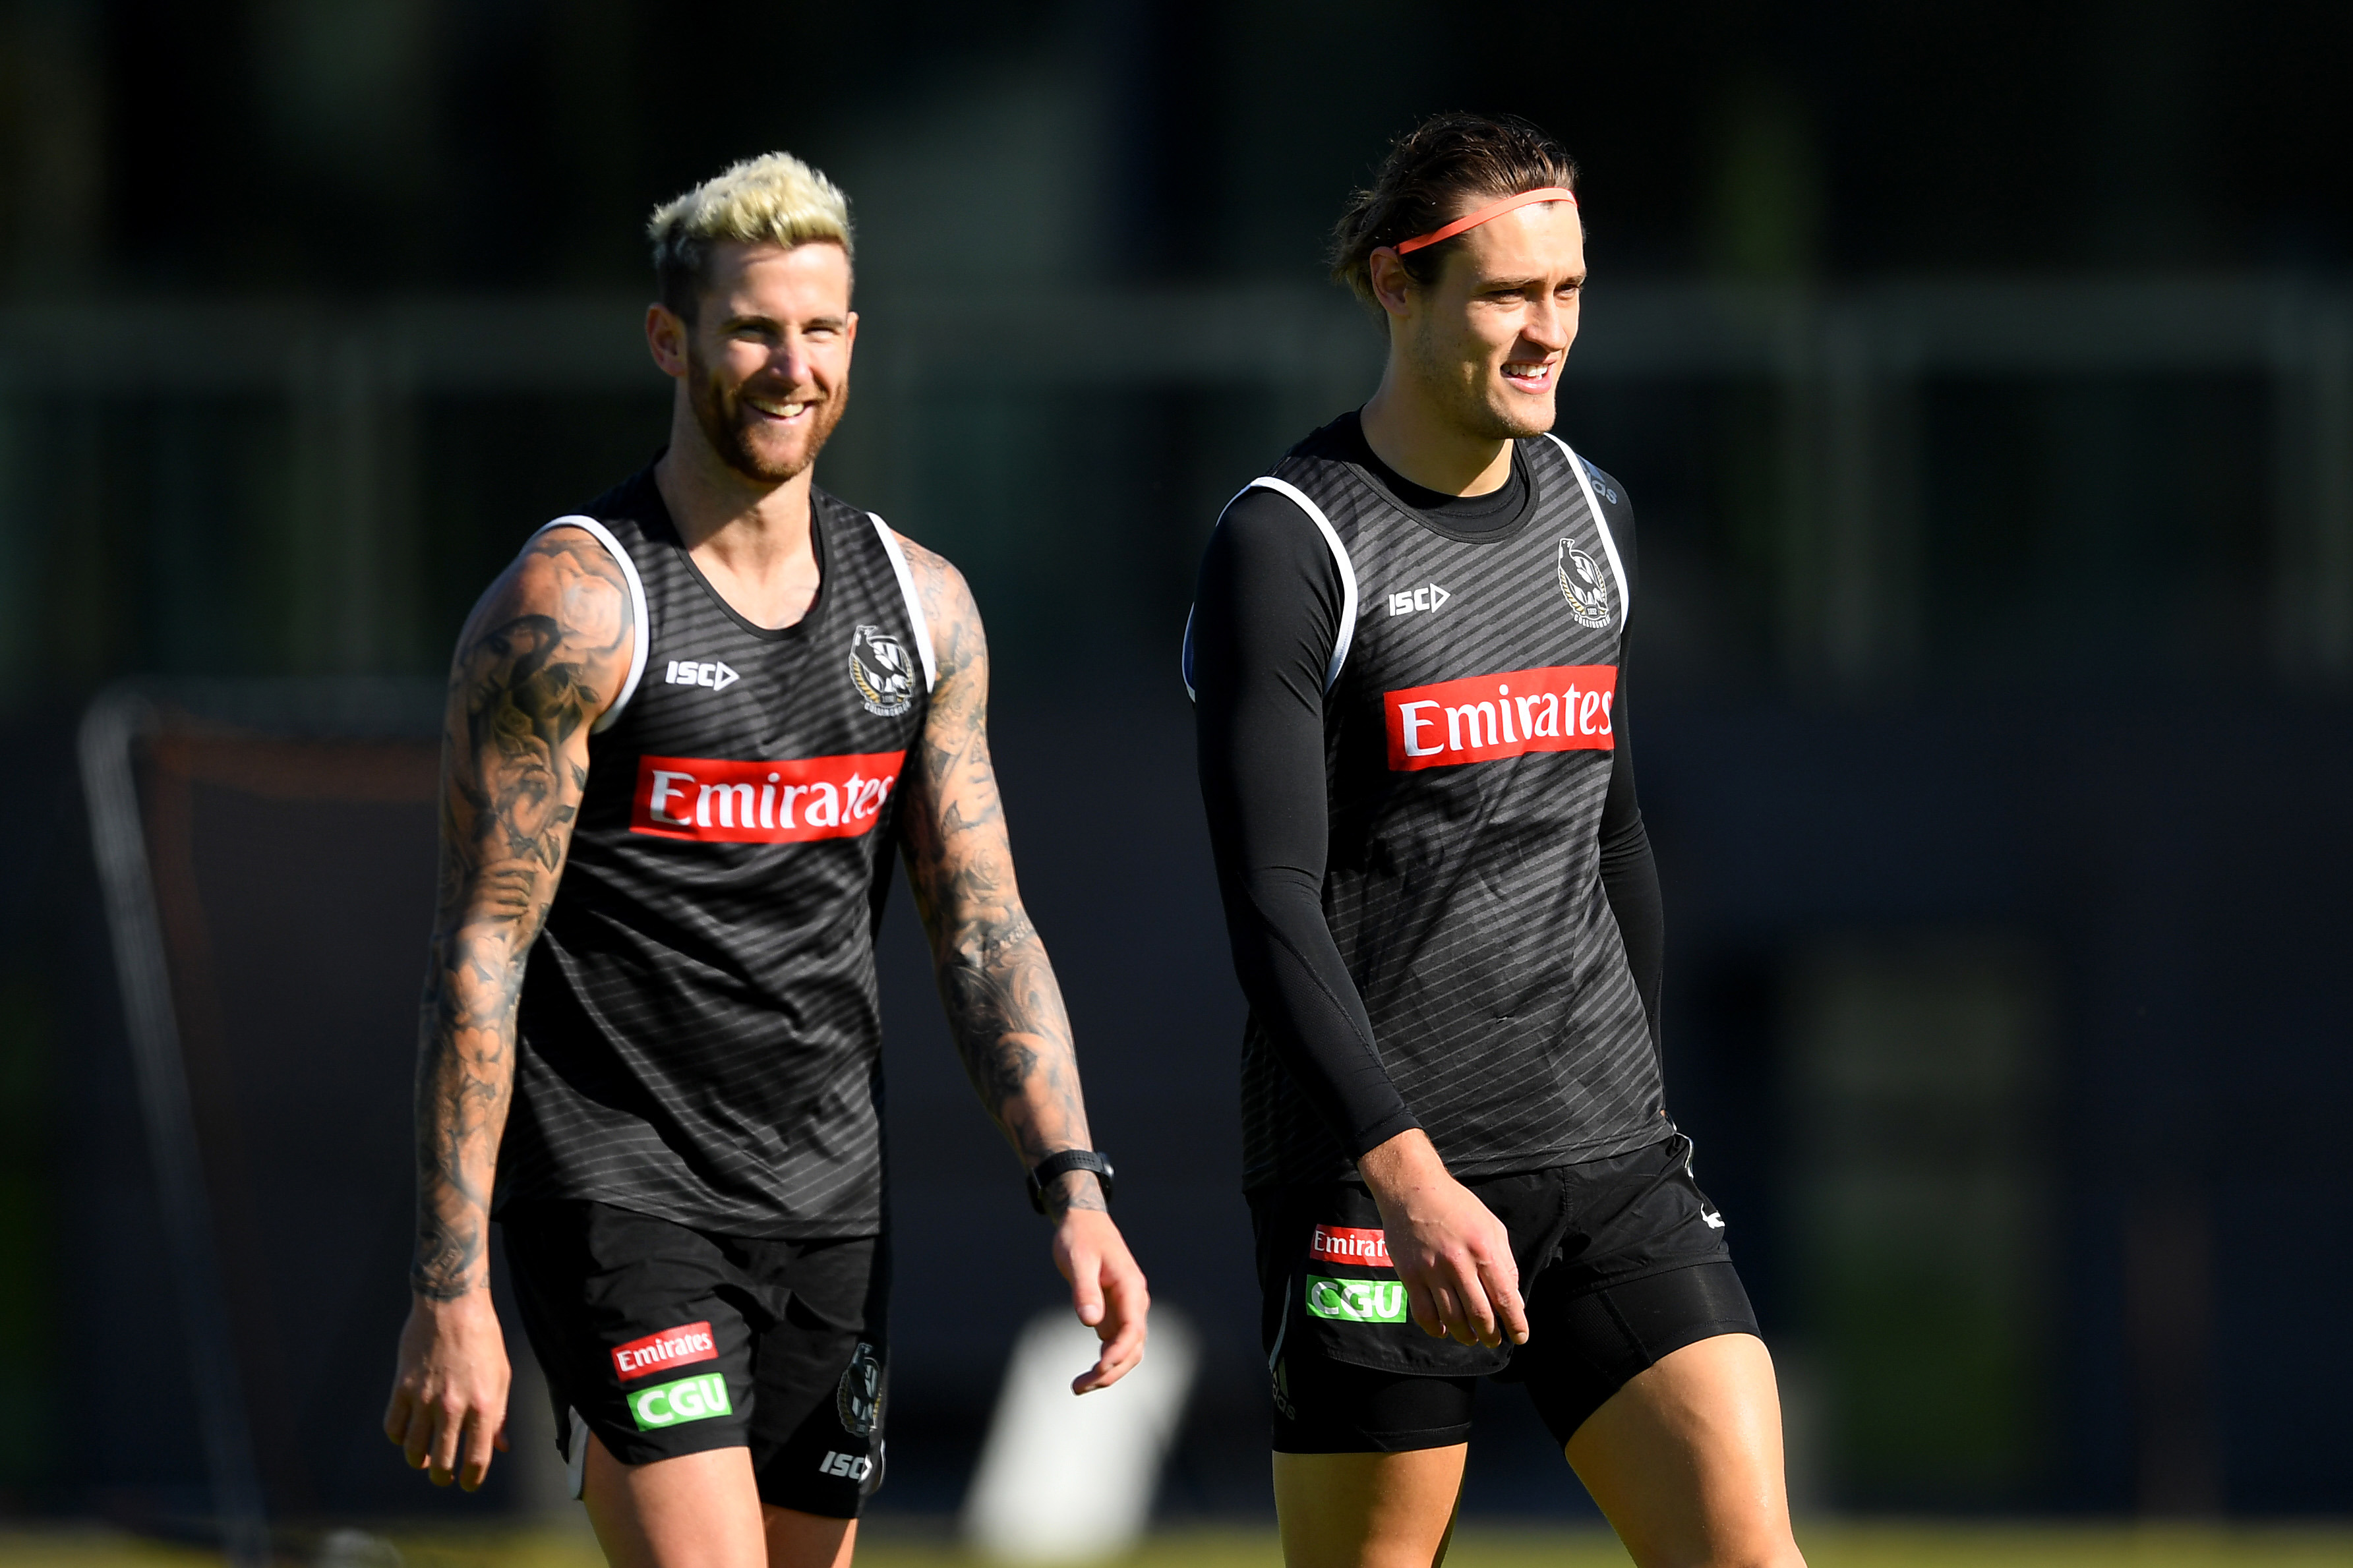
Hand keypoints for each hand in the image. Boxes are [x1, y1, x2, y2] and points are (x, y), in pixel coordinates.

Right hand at [382, 1289, 511, 1488]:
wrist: (453, 1305)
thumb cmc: (484, 1339)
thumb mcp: (502, 1376)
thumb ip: (500, 1415)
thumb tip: (502, 1447)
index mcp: (484, 1404)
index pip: (477, 1458)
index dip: (473, 1479)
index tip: (468, 1483)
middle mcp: (453, 1406)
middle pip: (441, 1462)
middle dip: (442, 1476)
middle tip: (443, 1475)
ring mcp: (425, 1398)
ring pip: (413, 1449)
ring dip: (417, 1461)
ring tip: (423, 1459)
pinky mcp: (402, 1387)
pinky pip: (393, 1427)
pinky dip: (398, 1437)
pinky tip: (406, 1434)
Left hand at [1049, 1182, 1149, 1392]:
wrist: (1083, 1221)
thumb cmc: (1080, 1237)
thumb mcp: (1078, 1260)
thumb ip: (1084, 1290)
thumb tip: (1090, 1321)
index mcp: (1131, 1287)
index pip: (1133, 1329)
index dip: (1119, 1352)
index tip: (1098, 1367)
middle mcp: (1134, 1301)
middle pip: (1133, 1347)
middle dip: (1111, 1371)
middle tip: (1080, 1386)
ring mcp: (1126, 1308)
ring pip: (1127, 1349)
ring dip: (1108, 1371)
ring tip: (1079, 1387)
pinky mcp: (1114, 1312)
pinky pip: (1116, 1343)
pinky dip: (1105, 1361)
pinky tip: (1087, 1374)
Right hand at [1358, 1129, 1526, 1348]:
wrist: (1412, 1188)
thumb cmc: (1456, 1205)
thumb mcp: (1491, 1226)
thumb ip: (1505, 1261)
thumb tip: (1512, 1296)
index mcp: (1484, 1249)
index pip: (1505, 1298)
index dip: (1516, 1324)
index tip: (1520, 1338)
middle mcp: (1459, 1263)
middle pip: (1480, 1315)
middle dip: (1491, 1335)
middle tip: (1493, 1341)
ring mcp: (1432, 1270)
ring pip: (1452, 1319)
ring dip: (1465, 1336)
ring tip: (1471, 1338)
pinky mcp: (1410, 1275)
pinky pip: (1424, 1313)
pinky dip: (1436, 1329)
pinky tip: (1443, 1330)